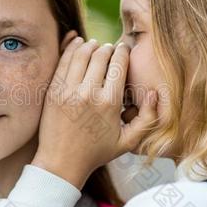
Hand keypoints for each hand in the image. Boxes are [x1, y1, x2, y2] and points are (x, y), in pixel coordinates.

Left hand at [33, 31, 157, 188]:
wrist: (61, 162)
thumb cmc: (96, 153)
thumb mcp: (128, 141)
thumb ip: (147, 118)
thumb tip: (153, 93)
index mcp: (109, 103)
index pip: (118, 64)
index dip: (122, 52)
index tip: (124, 50)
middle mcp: (88, 94)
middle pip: (100, 56)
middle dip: (107, 48)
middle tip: (109, 48)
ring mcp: (68, 91)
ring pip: (81, 54)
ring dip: (89, 45)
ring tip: (94, 45)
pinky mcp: (53, 91)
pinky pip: (63, 61)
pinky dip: (71, 48)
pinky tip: (77, 43)